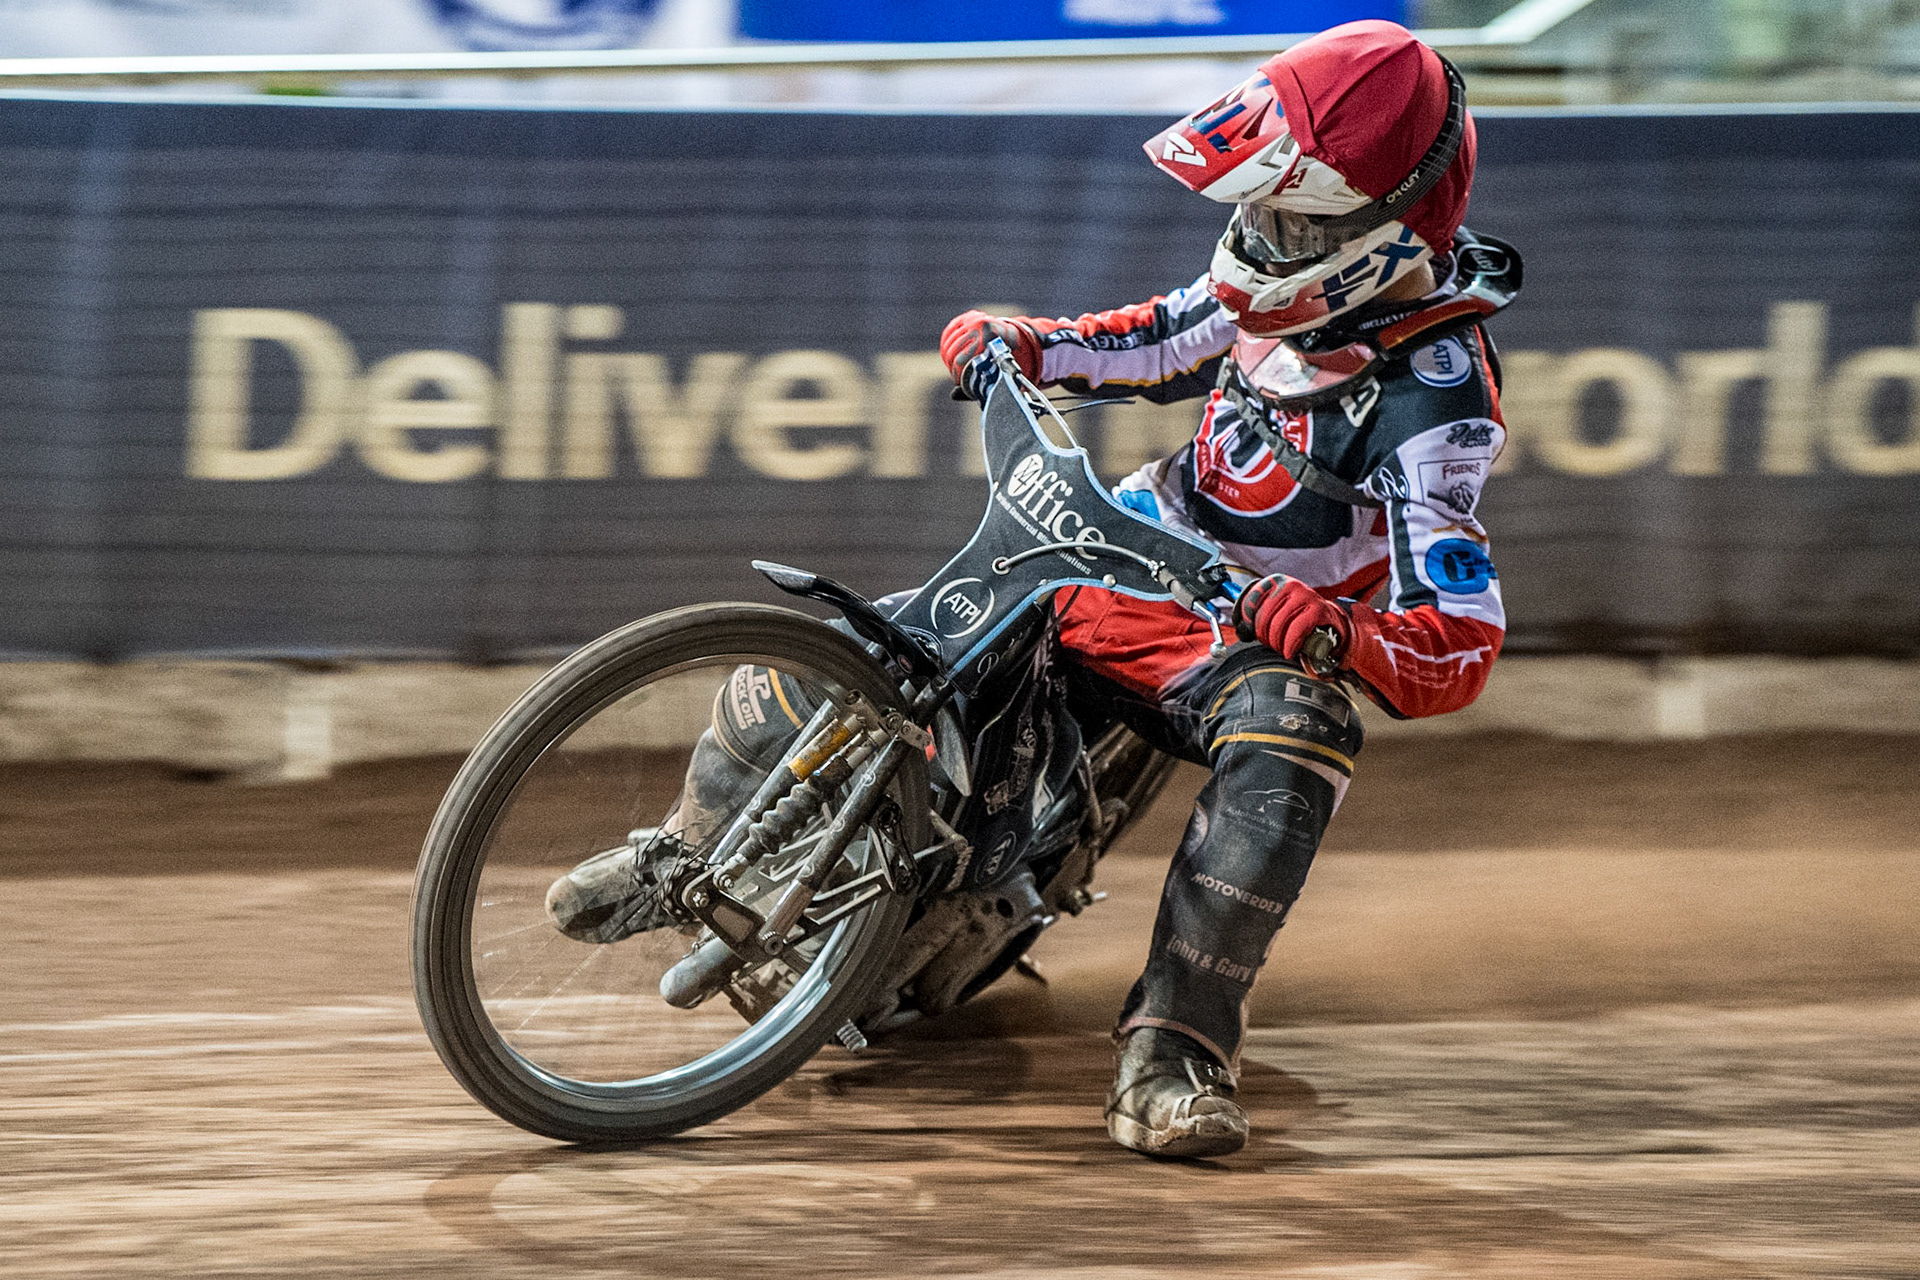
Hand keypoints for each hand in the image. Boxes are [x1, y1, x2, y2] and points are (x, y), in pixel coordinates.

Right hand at [940, 311, 1044, 392]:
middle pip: (953, 351)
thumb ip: (976, 385)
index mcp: (988, 338)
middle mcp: (980, 325)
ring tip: (952, 365)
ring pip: (949, 342)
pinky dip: (946, 343)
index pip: (960, 360)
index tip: (957, 380)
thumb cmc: (1005, 358)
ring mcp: (972, 319)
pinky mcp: (966, 317)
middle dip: (951, 366)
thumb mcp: (996, 372)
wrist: (1013, 337)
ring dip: (948, 356)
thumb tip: (953, 394)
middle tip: (955, 374)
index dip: (956, 373)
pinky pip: (949, 332)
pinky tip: (948, 352)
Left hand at [1233, 575, 1350, 668]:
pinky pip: (1296, 630)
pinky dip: (1290, 644)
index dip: (1246, 619)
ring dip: (1277, 643)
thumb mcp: (1276, 610)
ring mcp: (1305, 596)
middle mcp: (1290, 585)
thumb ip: (1258, 614)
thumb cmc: (1298, 618)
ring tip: (1281, 648)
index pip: (1251, 598)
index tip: (1247, 633)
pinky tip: (1290, 651)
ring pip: (1279, 624)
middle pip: (1264, 615)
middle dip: (1263, 636)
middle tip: (1269, 644)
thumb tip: (1241, 631)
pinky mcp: (1318, 609)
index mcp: (1276, 581)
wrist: (1329, 622)